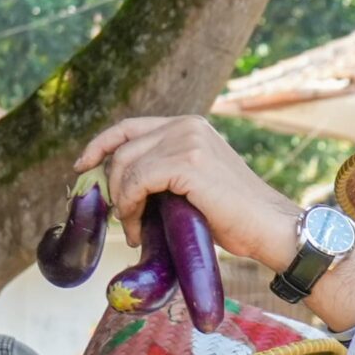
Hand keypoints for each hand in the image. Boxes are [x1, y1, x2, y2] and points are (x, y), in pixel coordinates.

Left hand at [72, 116, 300, 272]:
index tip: (83, 166)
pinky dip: (131, 205)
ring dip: (122, 201)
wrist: (271, 227)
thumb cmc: (236, 215)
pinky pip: (138, 180)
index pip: (129, 127)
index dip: (100, 145)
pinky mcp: (187, 163)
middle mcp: (187, 126)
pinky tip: (139, 226)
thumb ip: (164, 172)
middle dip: (111, 185)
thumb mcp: (195, 182)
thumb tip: (122, 186)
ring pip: (126, 166)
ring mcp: (187, 141)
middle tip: (121, 218)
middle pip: (122, 148)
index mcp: (190, 126)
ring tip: (133, 228)